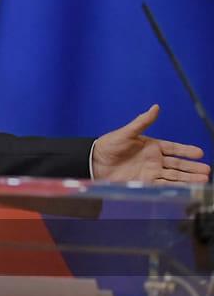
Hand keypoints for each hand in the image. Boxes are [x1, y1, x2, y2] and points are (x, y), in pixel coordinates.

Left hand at [92, 104, 210, 183]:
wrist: (94, 162)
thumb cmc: (108, 145)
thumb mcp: (126, 132)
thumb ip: (142, 121)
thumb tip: (155, 107)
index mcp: (152, 146)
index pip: (174, 148)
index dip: (186, 150)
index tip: (200, 152)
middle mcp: (154, 160)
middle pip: (177, 164)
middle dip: (192, 167)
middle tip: (206, 170)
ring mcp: (150, 172)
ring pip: (174, 176)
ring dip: (188, 178)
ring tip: (203, 180)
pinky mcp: (144, 183)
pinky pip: (163, 185)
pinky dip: (175, 187)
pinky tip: (186, 188)